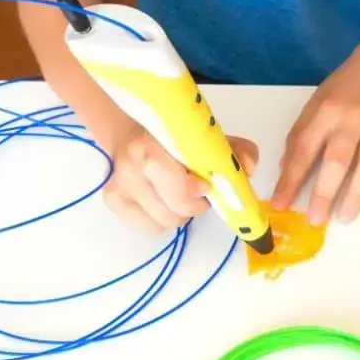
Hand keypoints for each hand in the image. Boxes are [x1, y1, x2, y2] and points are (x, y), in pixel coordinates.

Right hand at [102, 123, 258, 232]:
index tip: (205, 184)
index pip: (178, 185)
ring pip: (163, 222)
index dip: (196, 191)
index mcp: (154, 143)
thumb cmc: (178, 139)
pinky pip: (150, 227)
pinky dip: (162, 219)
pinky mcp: (112, 201)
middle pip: (174, 211)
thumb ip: (236, 150)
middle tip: (198, 191)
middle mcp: (131, 164)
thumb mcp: (211, 139)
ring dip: (179, 213)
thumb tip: (247, 168)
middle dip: (193, 206)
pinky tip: (163, 200)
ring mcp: (118, 184)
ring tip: (179, 193)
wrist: (134, 132)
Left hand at [271, 40, 359, 224]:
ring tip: (344, 216)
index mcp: (325, 112)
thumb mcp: (316, 103)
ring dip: (357, 196)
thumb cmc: (346, 87)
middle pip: (338, 161)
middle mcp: (352, 119)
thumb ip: (301, 135)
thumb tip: (286, 171)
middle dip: (324, 194)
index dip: (291, 180)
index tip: (281, 204)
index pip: (304, 150)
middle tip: (316, 219)